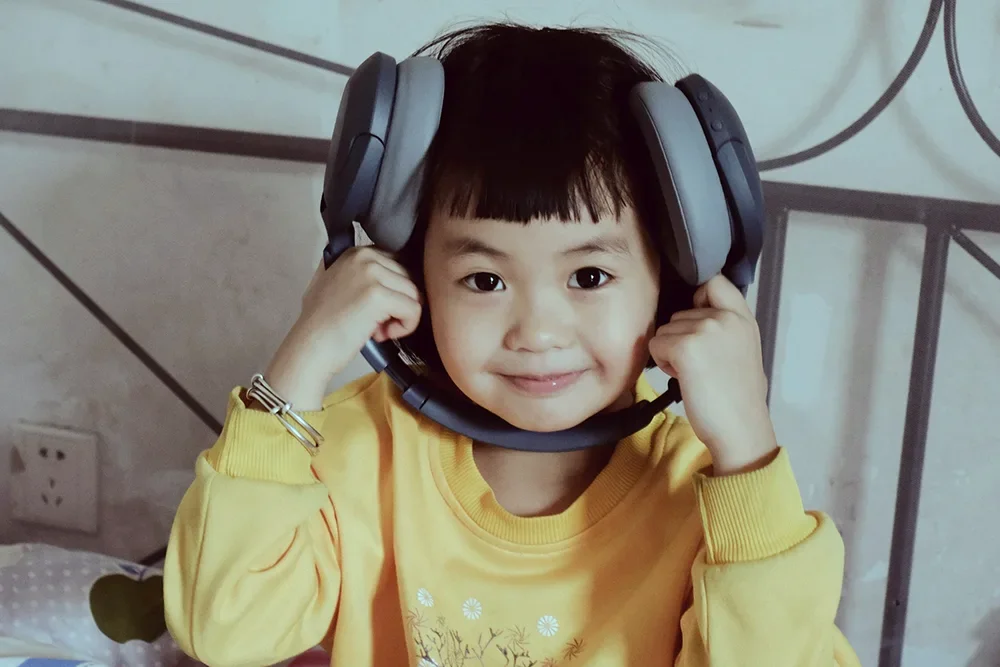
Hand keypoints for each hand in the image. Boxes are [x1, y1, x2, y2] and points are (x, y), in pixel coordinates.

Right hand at [263, 247, 421, 409]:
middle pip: (409, 278)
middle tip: (376, 323)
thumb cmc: (322, 325)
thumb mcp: (335, 284)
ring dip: (402, 317)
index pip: (399, 264)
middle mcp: (364, 257)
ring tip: (378, 329)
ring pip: (414, 294)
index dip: (394, 291)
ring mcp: (371, 274)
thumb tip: (390, 275)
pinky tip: (382, 334)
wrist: (309, 348)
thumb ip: (358, 273)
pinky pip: (414, 309)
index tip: (375, 310)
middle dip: (399, 304)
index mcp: (356, 252)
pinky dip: (405, 327)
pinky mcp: (378, 295)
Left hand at [649, 275, 777, 474]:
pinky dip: (663, 363)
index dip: (697, 297)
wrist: (741, 428)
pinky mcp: (685, 347)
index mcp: (742, 316)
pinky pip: (656, 345)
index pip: (713, 281)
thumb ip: (723, 325)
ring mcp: (705, 329)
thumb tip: (694, 309)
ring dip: (670, 351)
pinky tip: (683, 378)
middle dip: (681, 336)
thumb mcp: (742, 347)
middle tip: (700, 364)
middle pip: (679, 312)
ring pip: (664, 330)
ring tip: (694, 373)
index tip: (697, 318)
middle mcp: (725, 316)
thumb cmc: (737, 396)